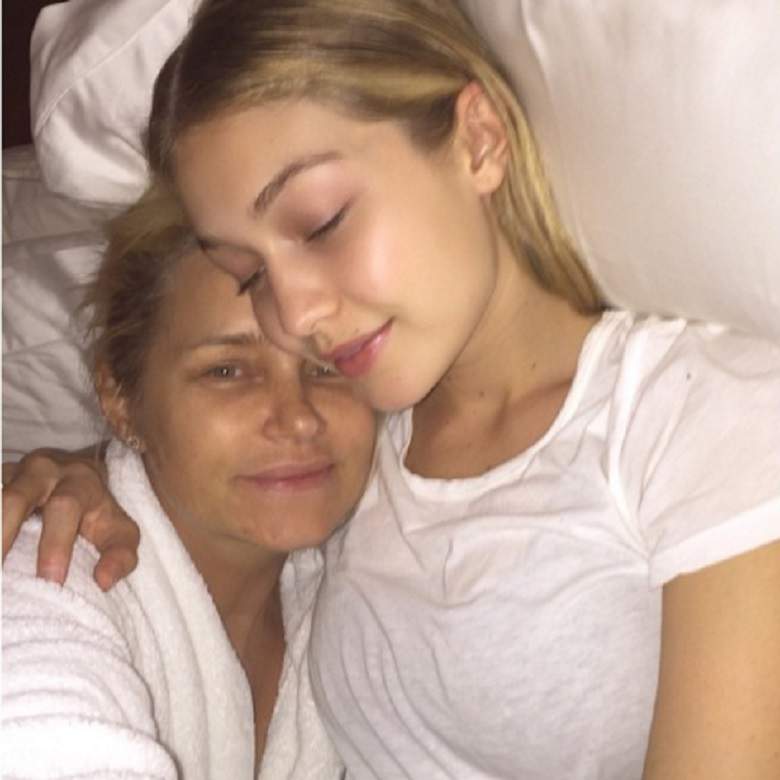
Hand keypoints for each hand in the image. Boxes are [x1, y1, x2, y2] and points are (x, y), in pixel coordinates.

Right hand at [2, 446, 139, 589]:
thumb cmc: (99, 513)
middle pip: (14, 499)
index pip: (64, 507)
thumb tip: (104, 582)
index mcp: (79, 481)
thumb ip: (121, 556)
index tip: (50, 582)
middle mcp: (43, 470)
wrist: (81, 475)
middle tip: (0, 576)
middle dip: (2, 537)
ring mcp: (12, 471)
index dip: (55, 544)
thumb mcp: (120, 532)